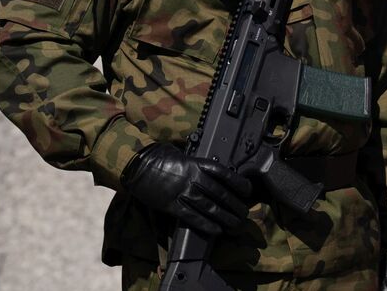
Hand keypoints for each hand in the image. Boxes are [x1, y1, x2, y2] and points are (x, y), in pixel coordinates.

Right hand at [120, 143, 251, 236]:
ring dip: (225, 218)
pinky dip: (206, 225)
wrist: (138, 165)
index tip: (248, 190)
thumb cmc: (161, 158)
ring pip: (210, 208)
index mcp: (197, 163)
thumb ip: (199, 165)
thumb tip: (216, 176)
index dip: (239, 183)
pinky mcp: (172, 205)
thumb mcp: (184, 155)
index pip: (224, 174)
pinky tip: (217, 230)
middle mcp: (193, 178)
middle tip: (245, 214)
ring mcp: (182, 192)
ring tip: (236, 225)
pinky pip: (192, 217)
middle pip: (220, 194)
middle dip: (235, 205)